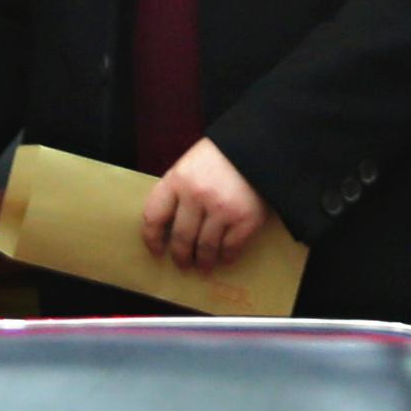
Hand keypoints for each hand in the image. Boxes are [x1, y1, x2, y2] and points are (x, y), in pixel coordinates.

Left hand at [142, 136, 267, 272]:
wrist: (258, 145)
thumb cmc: (220, 156)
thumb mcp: (189, 165)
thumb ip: (177, 191)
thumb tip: (167, 226)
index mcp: (177, 179)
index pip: (153, 216)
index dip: (151, 238)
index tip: (156, 250)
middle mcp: (197, 195)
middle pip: (180, 238)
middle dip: (180, 256)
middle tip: (183, 263)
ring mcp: (222, 209)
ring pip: (205, 248)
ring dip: (203, 262)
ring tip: (204, 265)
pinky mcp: (246, 219)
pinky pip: (230, 248)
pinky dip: (226, 256)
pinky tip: (224, 256)